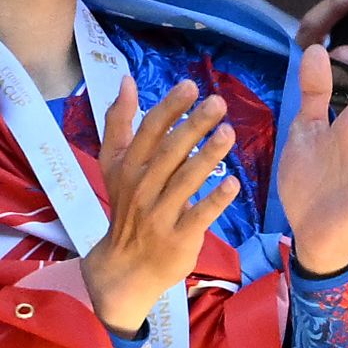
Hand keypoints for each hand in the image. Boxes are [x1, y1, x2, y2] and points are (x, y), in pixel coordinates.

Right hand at [79, 78, 239, 337]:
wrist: (125, 268)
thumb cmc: (126, 206)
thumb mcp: (114, 165)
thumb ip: (119, 122)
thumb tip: (127, 80)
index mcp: (128, 167)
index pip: (148, 133)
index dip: (169, 109)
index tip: (190, 87)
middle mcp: (142, 188)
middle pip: (169, 153)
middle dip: (193, 126)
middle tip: (218, 102)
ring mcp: (160, 215)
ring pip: (185, 182)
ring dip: (207, 156)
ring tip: (229, 132)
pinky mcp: (178, 238)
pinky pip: (199, 216)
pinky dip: (216, 200)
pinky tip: (234, 183)